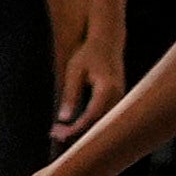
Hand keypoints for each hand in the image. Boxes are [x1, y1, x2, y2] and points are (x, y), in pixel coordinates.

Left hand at [58, 19, 127, 133]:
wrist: (108, 41)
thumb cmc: (89, 53)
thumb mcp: (74, 70)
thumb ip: (70, 94)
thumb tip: (63, 118)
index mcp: (107, 88)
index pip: (91, 116)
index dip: (75, 128)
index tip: (58, 132)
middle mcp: (118, 95)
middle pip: (98, 124)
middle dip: (77, 132)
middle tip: (55, 134)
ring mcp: (120, 98)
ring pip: (102, 123)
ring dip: (82, 129)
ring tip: (60, 130)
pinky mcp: (117, 99)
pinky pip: (104, 116)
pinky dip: (89, 123)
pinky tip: (72, 124)